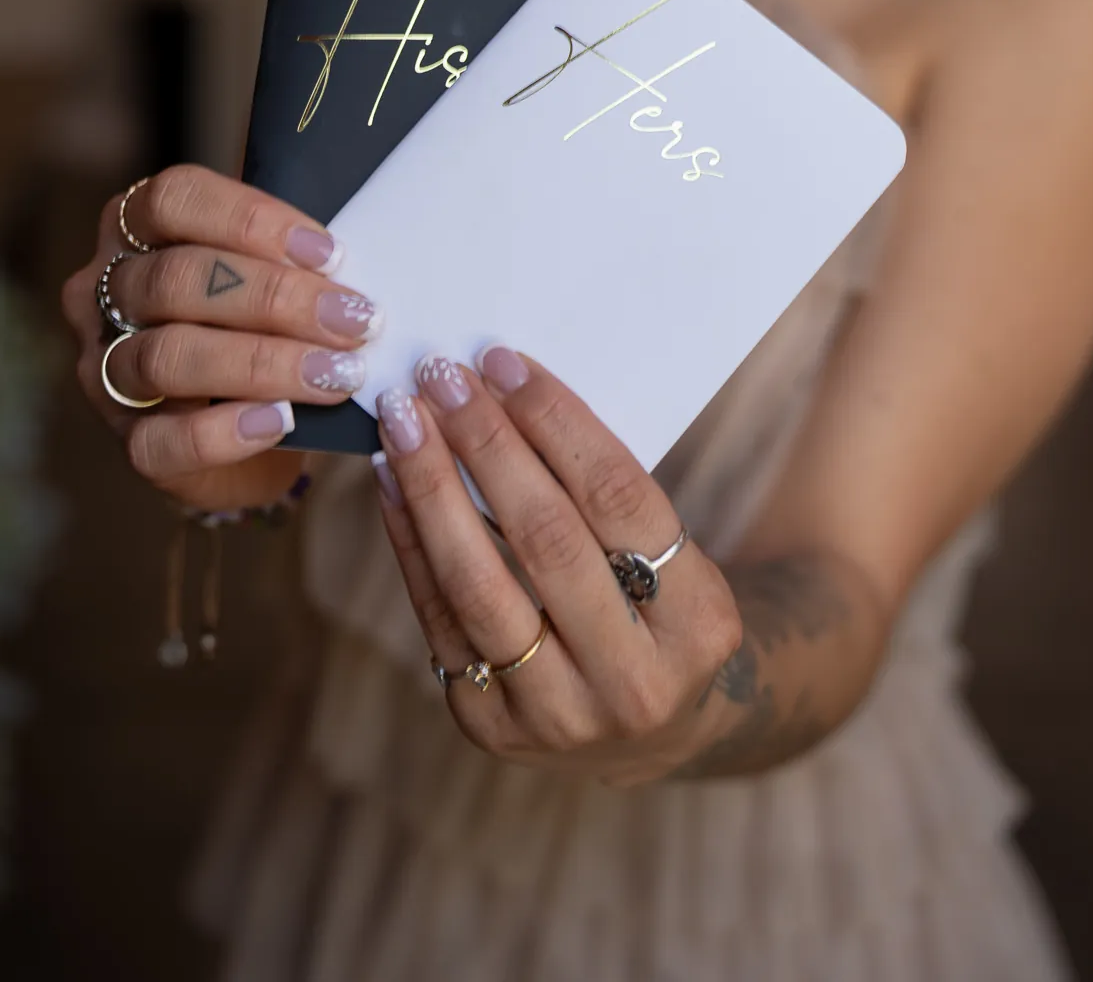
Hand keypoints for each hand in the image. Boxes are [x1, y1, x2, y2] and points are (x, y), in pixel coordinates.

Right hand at [62, 166, 380, 511]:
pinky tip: (280, 420)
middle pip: (177, 278)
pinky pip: (163, 439)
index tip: (331, 253)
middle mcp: (104, 291)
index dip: (252, 220)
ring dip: (262, 362)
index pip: (175, 199)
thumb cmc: (260, 322)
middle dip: (275, 298)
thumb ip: (291, 252)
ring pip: (166, 356)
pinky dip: (227, 431)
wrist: (249, 430)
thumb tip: (357, 248)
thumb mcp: (269, 270)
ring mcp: (105, 368)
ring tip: (335, 373)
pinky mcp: (127, 440)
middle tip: (353, 320)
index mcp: (134, 225)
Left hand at [373, 350, 742, 785]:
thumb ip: (603, 487)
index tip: (503, 363)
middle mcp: (634, 680)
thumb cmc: (653, 604)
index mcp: (699, 621)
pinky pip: (439, 621)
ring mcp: (559, 716)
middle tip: (442, 375)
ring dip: (432, 489)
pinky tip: (392, 482)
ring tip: (404, 421)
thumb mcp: (668, 552)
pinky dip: (410, 542)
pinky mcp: (492, 730)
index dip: (556, 422)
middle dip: (486, 444)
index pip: (620, 498)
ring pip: (479, 586)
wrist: (650, 729)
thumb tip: (504, 386)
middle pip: (547, 538)